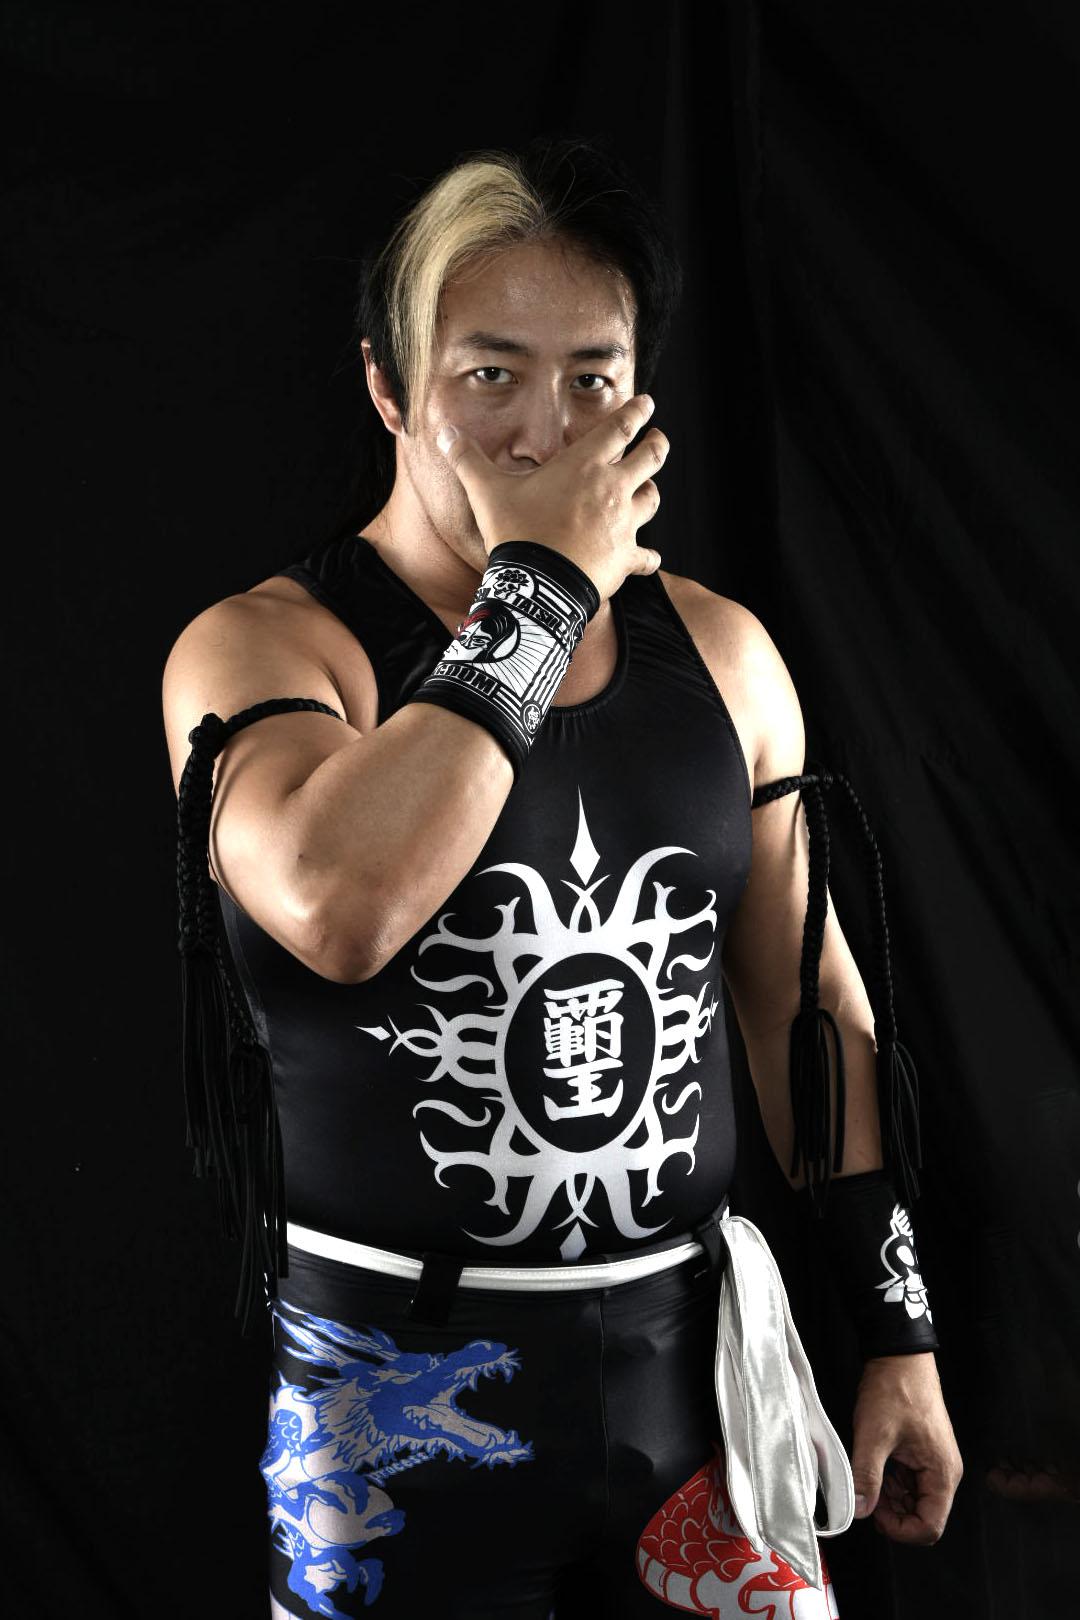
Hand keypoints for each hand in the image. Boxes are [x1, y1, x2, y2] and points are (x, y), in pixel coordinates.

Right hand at [435, 393, 668, 602]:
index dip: (636, 411)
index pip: (620, 427)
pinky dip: (649, 556)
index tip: (647, 403)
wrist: (537, 584)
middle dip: (657, 444)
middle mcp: (612, 489)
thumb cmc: (515, 533)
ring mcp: (624, 524)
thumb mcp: (486, 492)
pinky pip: (647, 556)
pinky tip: (649, 558)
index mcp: (584, 465)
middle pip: (650, 457)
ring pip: (652, 500)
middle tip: (658, 439)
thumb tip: (444, 433)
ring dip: (651, 493)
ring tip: (648, 491)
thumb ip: (468, 460)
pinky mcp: (627, 558)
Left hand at [850, 1352, 963, 1543]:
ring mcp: (932, 1462)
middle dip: (891, 1511)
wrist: (899, 1355)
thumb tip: (860, 1510)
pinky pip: (906, 1480)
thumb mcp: (874, 1434)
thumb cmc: (895, 1388)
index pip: (930, 1527)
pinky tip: (872, 1462)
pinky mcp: (920, 1453)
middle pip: (920, 1515)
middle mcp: (943, 1472)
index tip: (873, 1514)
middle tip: (865, 1489)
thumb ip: (867, 1476)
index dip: (900, 1529)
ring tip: (867, 1470)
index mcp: (942, 1473)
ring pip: (910, 1499)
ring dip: (887, 1494)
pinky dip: (887, 1479)